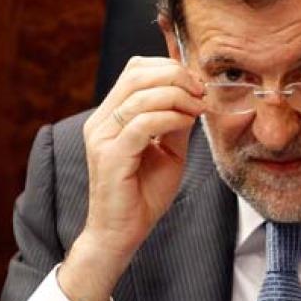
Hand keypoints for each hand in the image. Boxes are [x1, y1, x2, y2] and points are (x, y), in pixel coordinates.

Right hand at [59, 56, 204, 300]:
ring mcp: (102, 137)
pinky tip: (187, 123)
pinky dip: (170, 117)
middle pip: (136, 74)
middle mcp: (100, 121)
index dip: (168, 67)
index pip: (135, 70)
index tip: (197, 83)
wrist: (123, 232)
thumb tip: (194, 96)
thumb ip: (175, 121)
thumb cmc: (144, 192)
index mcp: (110, 115)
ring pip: (140, 95)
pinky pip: (143, 123)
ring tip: (198, 108)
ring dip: (178, 96)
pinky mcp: (110, 156)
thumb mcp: (168, 149)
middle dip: (175, 76)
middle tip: (201, 91)